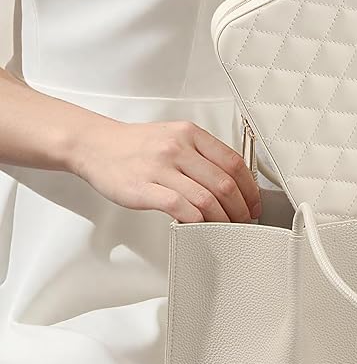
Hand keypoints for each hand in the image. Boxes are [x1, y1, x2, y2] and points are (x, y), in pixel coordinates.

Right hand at [72, 118, 260, 222]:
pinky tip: (200, 227)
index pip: (234, 163)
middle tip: (243, 222)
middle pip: (224, 184)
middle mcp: (178, 148)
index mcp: (191, 135)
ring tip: (225, 228)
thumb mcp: (175, 137)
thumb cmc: (137, 146)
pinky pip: (180, 207)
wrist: (95, 145)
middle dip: (240, 209)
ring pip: (206, 199)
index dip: (250, 189)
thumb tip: (234, 184)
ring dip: (222, 220)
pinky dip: (196, 221)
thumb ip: (203, 156)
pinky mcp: (144, 188)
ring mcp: (161, 167)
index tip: (254, 204)